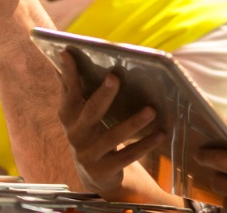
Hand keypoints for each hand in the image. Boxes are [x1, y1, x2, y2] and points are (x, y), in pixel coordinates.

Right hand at [57, 51, 167, 197]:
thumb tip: (66, 54)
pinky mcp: (104, 169)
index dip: (68, 74)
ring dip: (133, 123)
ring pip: (113, 137)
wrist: (93, 174)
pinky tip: (160, 134)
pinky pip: (127, 156)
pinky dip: (144, 145)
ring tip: (152, 110)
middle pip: (91, 112)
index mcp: (68, 116)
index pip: (69, 92)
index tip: (68, 53)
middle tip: (116, 76)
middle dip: (104, 94)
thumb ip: (73, 89)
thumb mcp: (79, 114)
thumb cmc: (90, 132)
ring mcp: (88, 154)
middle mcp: (75, 134)